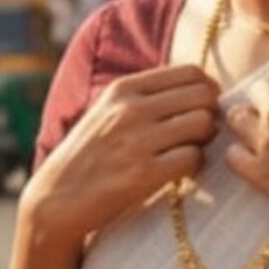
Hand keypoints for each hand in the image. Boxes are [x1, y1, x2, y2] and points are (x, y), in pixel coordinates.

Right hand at [21, 64, 219, 244]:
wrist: (58, 195)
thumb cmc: (91, 153)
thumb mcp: (108, 110)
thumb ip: (146, 96)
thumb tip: (201, 87)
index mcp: (123, 88)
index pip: (191, 73)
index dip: (206, 91)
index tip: (199, 109)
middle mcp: (130, 109)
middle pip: (204, 96)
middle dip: (209, 114)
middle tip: (197, 133)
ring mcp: (137, 141)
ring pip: (203, 124)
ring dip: (203, 140)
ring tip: (186, 150)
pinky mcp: (144, 174)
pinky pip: (194, 158)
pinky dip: (193, 165)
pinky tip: (177, 171)